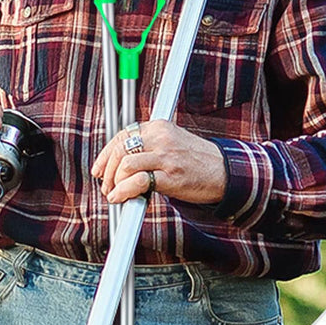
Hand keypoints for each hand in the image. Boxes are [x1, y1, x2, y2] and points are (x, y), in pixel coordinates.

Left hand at [91, 119, 227, 204]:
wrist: (225, 172)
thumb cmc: (198, 162)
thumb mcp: (172, 144)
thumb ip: (149, 148)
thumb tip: (122, 165)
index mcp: (159, 127)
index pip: (122, 136)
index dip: (105, 155)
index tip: (99, 169)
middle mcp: (161, 138)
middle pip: (120, 150)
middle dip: (107, 170)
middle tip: (106, 185)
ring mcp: (166, 157)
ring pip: (125, 164)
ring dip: (114, 182)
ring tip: (113, 193)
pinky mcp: (171, 177)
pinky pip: (138, 181)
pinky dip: (124, 191)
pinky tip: (120, 198)